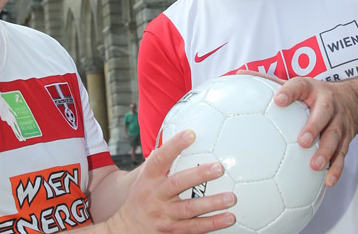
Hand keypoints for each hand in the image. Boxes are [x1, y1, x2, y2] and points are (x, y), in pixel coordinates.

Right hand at [107, 130, 235, 232]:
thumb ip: (161, 161)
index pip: (159, 158)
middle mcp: (156, 195)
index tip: (191, 133)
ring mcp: (164, 214)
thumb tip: (182, 135)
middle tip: (219, 167)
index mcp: (149, 178)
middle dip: (199, 175)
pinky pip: (195, 227)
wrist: (126, 229)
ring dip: (212, 203)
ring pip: (189, 209)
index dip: (174, 145)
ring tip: (231, 197)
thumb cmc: (142, 197)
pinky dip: (213, 223)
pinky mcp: (173, 231)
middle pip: (177, 183)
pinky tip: (229, 218)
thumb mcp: (144, 177)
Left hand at [236, 70, 357, 187]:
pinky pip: (342, 155)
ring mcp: (339, 122)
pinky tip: (328, 181)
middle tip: (302, 141)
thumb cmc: (314, 94)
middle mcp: (328, 104)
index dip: (290, 92)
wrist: (353, 100)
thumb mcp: (296, 84)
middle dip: (314, 127)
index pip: (300, 86)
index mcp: (311, 89)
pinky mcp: (347, 138)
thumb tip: (240, 74)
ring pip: (335, 137)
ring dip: (326, 152)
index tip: (279, 100)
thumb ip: (268, 81)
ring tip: (315, 165)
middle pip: (323, 114)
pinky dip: (336, 168)